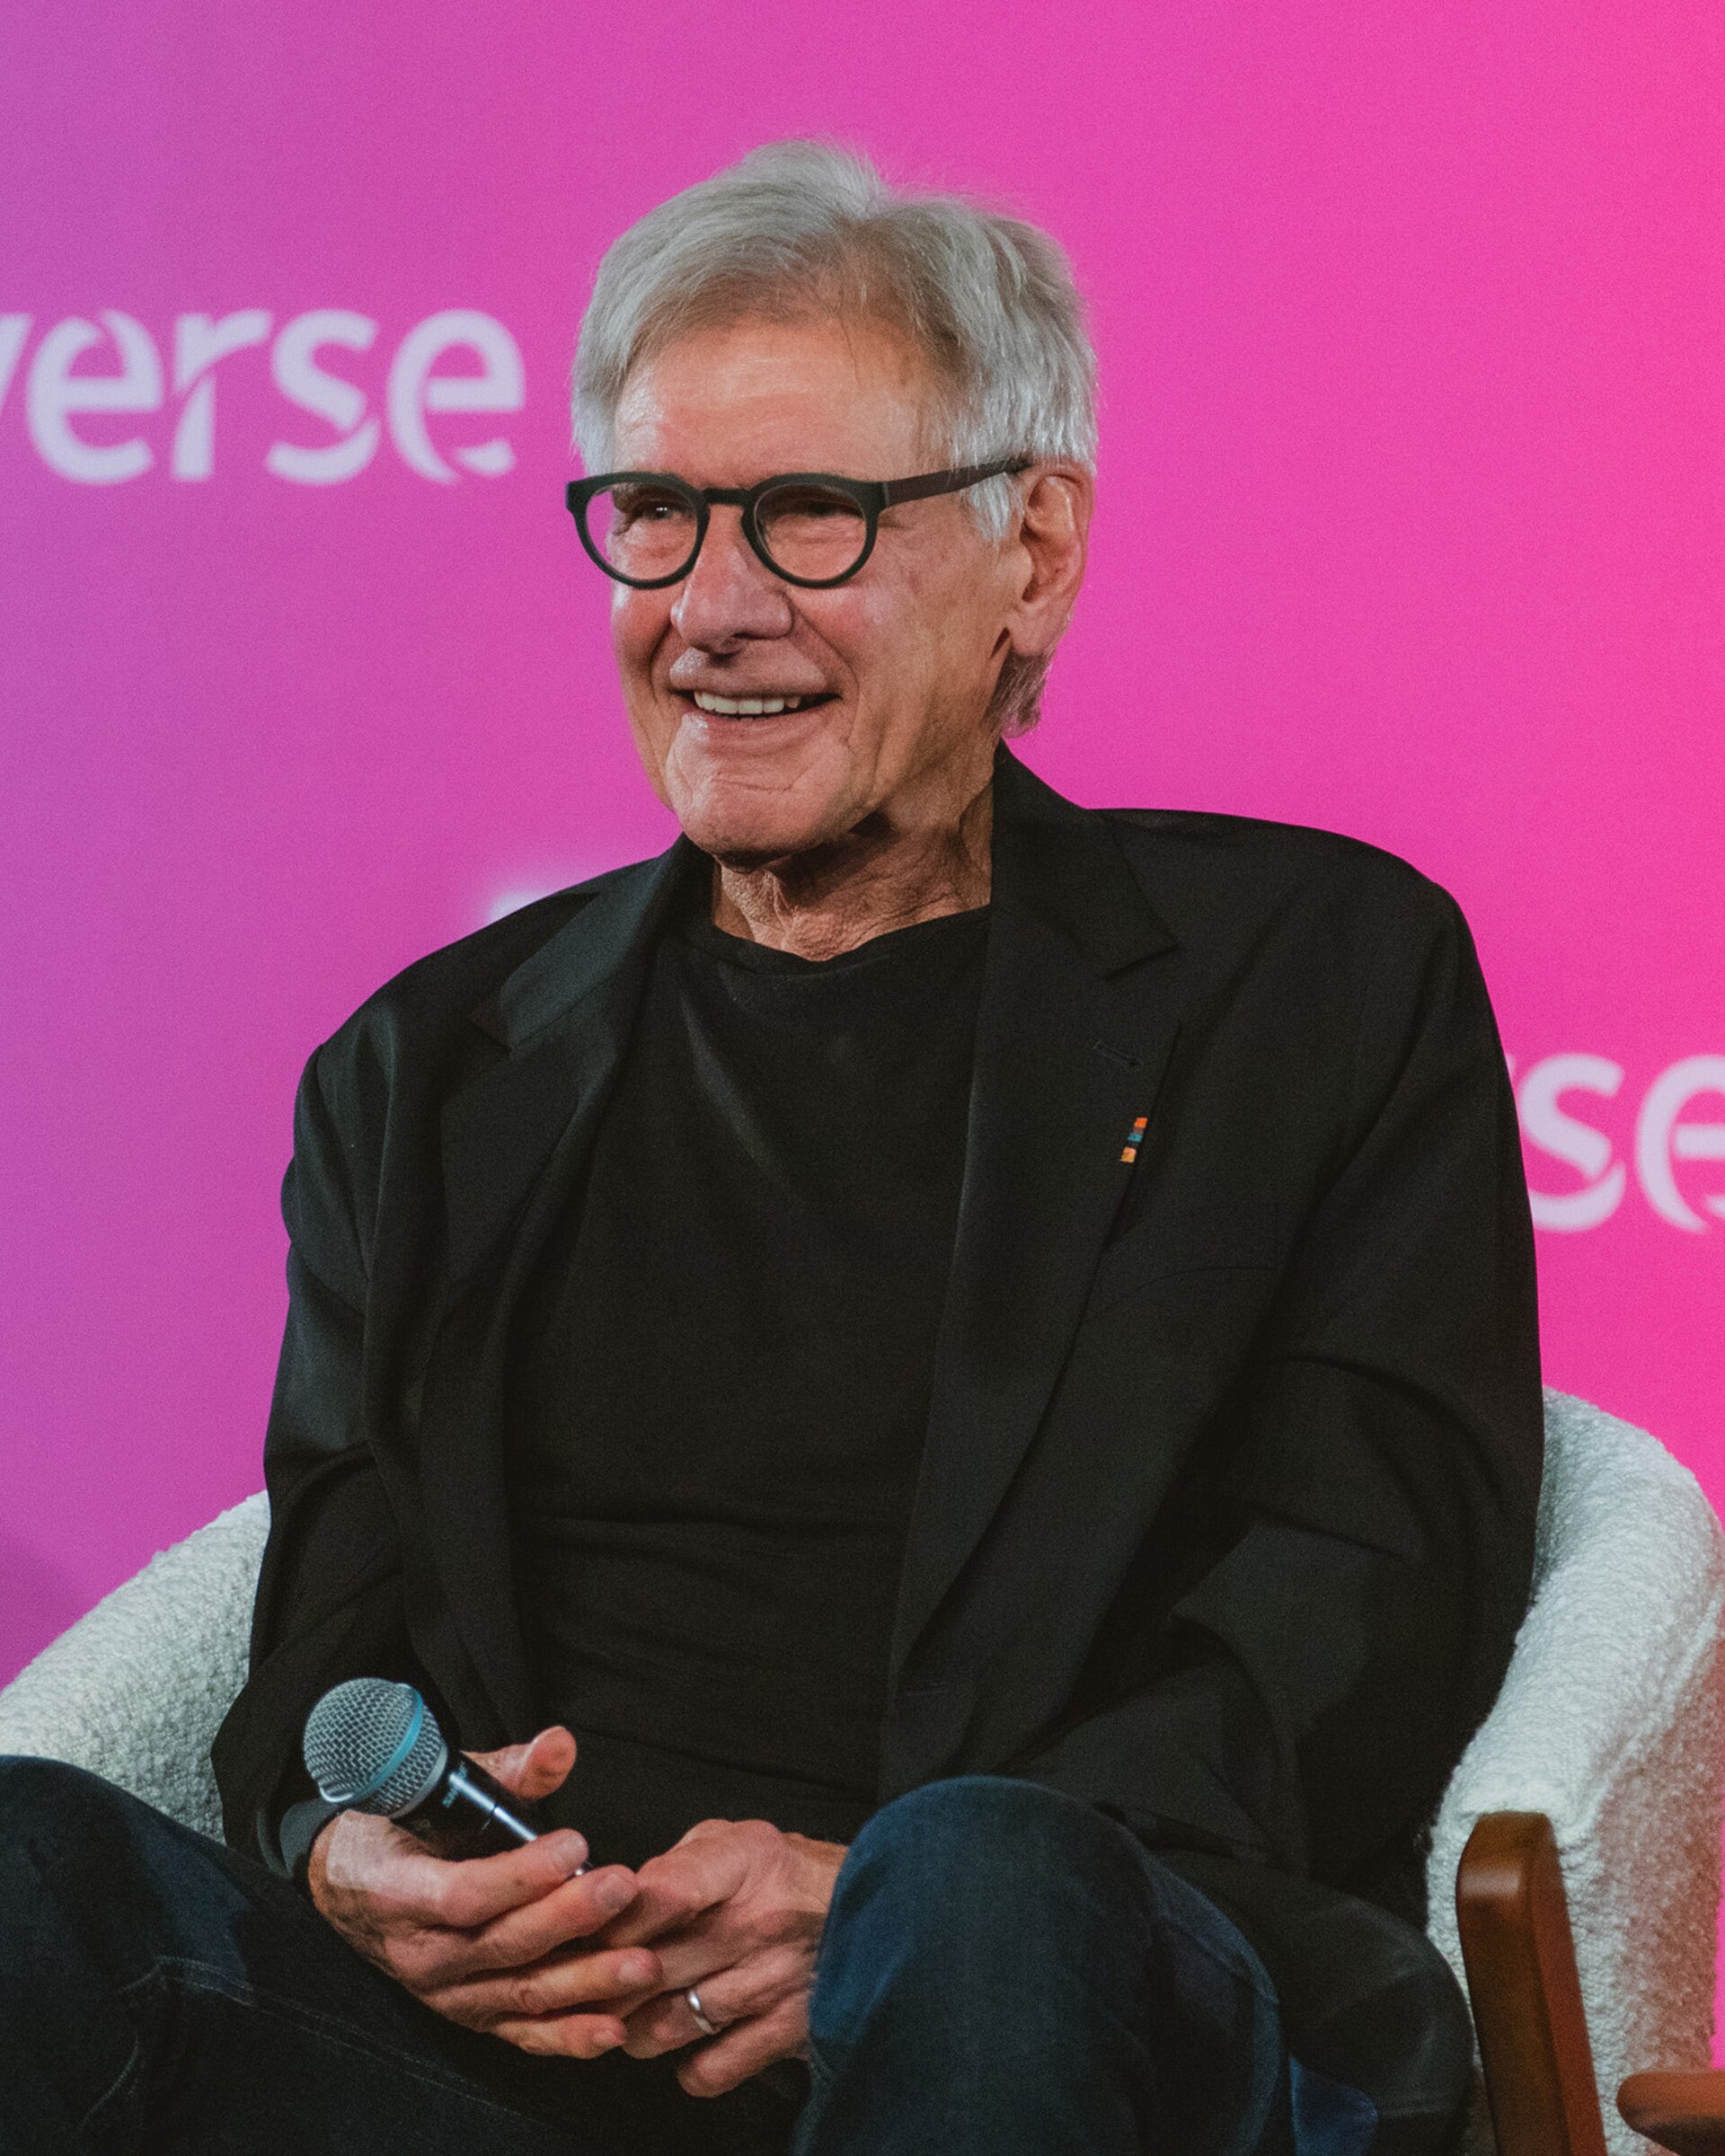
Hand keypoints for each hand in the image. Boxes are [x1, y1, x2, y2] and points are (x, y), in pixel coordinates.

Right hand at [306, 1725, 662, 2057]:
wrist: (350, 1887)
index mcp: (400, 1893)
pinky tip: (615, 2030)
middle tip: (623, 1890)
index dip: (521, 1876)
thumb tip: (560, 1745)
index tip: (574, 1845)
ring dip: (585, 1983)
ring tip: (643, 1964)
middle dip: (569, 1920)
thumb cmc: (401, 1829)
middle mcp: (423, 1954)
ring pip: (521, 1994)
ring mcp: (448, 1992)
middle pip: (503, 1945)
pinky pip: (522, 2032)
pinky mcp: (472, 2013)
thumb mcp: (437, 1790)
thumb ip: (506, 1770)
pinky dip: (568, 2036)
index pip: (464, 1894)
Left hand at [606, 1819, 846, 2095]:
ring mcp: (771, 1983)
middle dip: (605, 1983)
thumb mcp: (737, 1840)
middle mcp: (755, 1924)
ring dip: (635, 2026)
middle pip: (650, 1968)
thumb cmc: (791, 1874)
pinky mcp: (787, 2031)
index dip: (614, 1918)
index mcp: (742, 1863)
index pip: (661, 1893)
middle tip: (586, 1984)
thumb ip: (677, 1864)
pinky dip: (688, 2066)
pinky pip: (711, 2068)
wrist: (877, 1907)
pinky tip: (687, 2044)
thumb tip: (619, 1902)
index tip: (589, 1930)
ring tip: (630, 2015)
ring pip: (667, 2024)